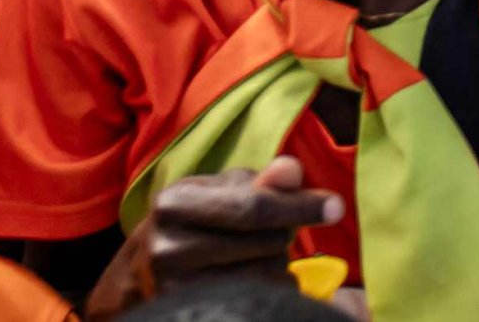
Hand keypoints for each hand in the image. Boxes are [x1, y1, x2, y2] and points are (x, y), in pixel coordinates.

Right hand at [84, 158, 338, 319]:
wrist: (142, 273)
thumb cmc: (194, 220)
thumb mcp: (219, 191)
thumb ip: (260, 181)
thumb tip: (292, 170)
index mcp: (175, 203)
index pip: (253, 206)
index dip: (300, 206)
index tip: (336, 207)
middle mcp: (168, 248)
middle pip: (265, 242)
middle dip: (284, 233)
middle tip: (275, 230)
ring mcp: (176, 288)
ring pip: (265, 273)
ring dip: (276, 262)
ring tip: (252, 254)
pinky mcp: (186, 308)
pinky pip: (258, 298)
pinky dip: (270, 286)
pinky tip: (251, 277)